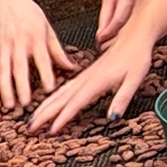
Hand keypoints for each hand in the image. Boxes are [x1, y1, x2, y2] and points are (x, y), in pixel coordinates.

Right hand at [0, 0, 74, 110]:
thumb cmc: (29, 13)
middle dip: (21, 86)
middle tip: (25, 103)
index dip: (46, 74)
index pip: (42, 58)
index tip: (50, 89)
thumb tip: (71, 67)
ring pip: (3, 71)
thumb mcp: (47, 28)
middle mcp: (19, 43)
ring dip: (5, 89)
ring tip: (8, 105)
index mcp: (35, 38)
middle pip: (19, 68)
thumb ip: (57, 50)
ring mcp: (4, 47)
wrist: (4, 0)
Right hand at [28, 38, 153, 134]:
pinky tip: (49, 102)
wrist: (135, 35)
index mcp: (97, 81)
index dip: (63, 117)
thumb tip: (113, 118)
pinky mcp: (86, 74)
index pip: (76, 102)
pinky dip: (53, 97)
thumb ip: (122, 98)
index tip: (50, 130)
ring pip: (60, 93)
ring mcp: (84, 76)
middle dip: (44, 114)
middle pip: (61, 99)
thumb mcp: (135, 79)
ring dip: (45, 106)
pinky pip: (65, 88)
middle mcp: (86, 79)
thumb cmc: (137, 57)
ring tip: (32, 119)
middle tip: (29, 128)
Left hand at [96, 0, 153, 47]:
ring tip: (114, 45)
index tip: (99, 40)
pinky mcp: (157, 12)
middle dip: (116, 42)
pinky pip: (144, 28)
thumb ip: (105, 16)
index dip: (107, 33)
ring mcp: (152, 7)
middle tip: (104, 48)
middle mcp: (143, 1)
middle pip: (130, 29)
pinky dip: (135, 36)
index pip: (118, 19)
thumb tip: (101, 35)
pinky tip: (127, 39)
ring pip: (138, 31)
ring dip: (126, 41)